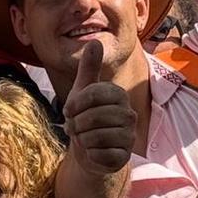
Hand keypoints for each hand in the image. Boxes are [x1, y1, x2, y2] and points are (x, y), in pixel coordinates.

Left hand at [62, 41, 136, 174]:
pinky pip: (101, 155)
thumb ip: (89, 67)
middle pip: (94, 117)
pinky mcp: (124, 156)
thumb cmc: (85, 116)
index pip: (94, 93)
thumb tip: (95, 41)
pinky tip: (91, 151)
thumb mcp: (82, 90)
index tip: (68, 111)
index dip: (75, 103)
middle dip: (77, 124)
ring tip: (82, 138)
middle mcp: (129, 114)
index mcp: (118, 95)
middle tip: (74, 127)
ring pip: (96, 137)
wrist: (89, 148)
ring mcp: (129, 136)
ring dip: (82, 139)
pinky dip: (90, 154)